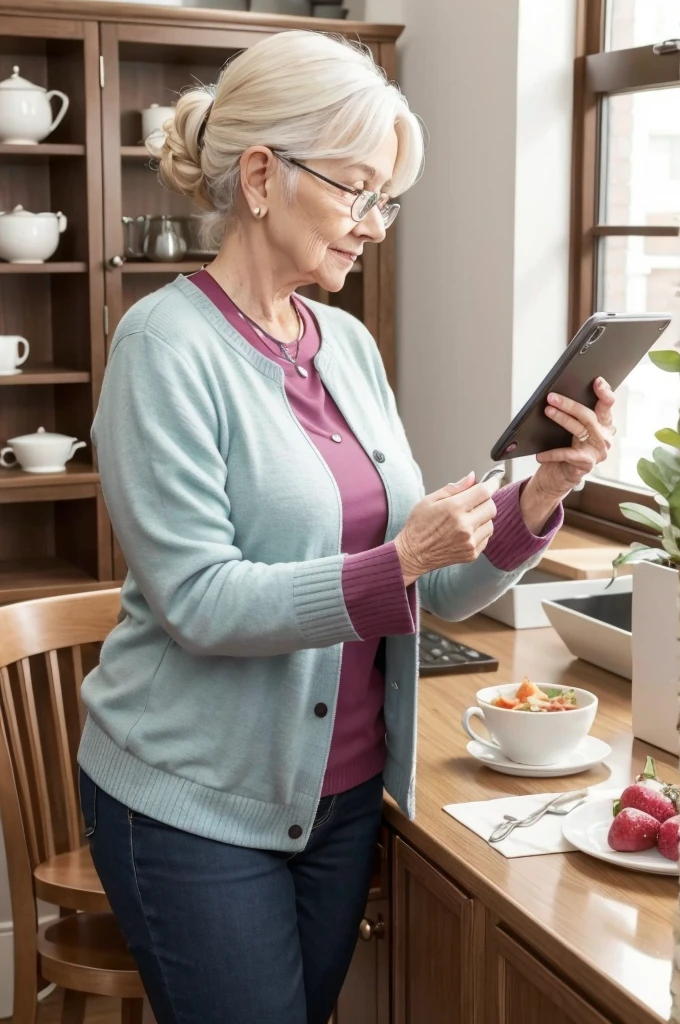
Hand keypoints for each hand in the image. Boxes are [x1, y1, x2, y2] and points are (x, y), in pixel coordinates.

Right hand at [394, 473, 499, 585]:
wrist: (413, 554)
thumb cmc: (418, 526)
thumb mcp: (430, 500)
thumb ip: (454, 488)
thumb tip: (472, 477)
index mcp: (453, 508)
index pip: (484, 492)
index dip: (492, 483)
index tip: (494, 480)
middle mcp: (464, 526)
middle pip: (491, 507)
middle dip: (485, 500)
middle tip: (474, 501)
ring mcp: (469, 541)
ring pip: (491, 523)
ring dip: (483, 517)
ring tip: (466, 519)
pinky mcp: (472, 553)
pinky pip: (486, 537)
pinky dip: (480, 531)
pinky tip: (465, 531)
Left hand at [532, 377, 615, 499]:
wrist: (560, 475)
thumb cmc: (566, 447)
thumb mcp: (572, 429)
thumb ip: (574, 415)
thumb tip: (558, 397)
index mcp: (603, 424)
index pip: (607, 405)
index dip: (604, 392)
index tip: (597, 381)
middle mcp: (604, 436)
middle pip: (588, 416)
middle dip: (569, 404)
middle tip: (552, 397)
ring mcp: (597, 451)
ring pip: (578, 430)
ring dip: (561, 419)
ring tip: (548, 411)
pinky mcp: (586, 464)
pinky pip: (567, 454)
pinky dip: (552, 453)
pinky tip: (540, 454)